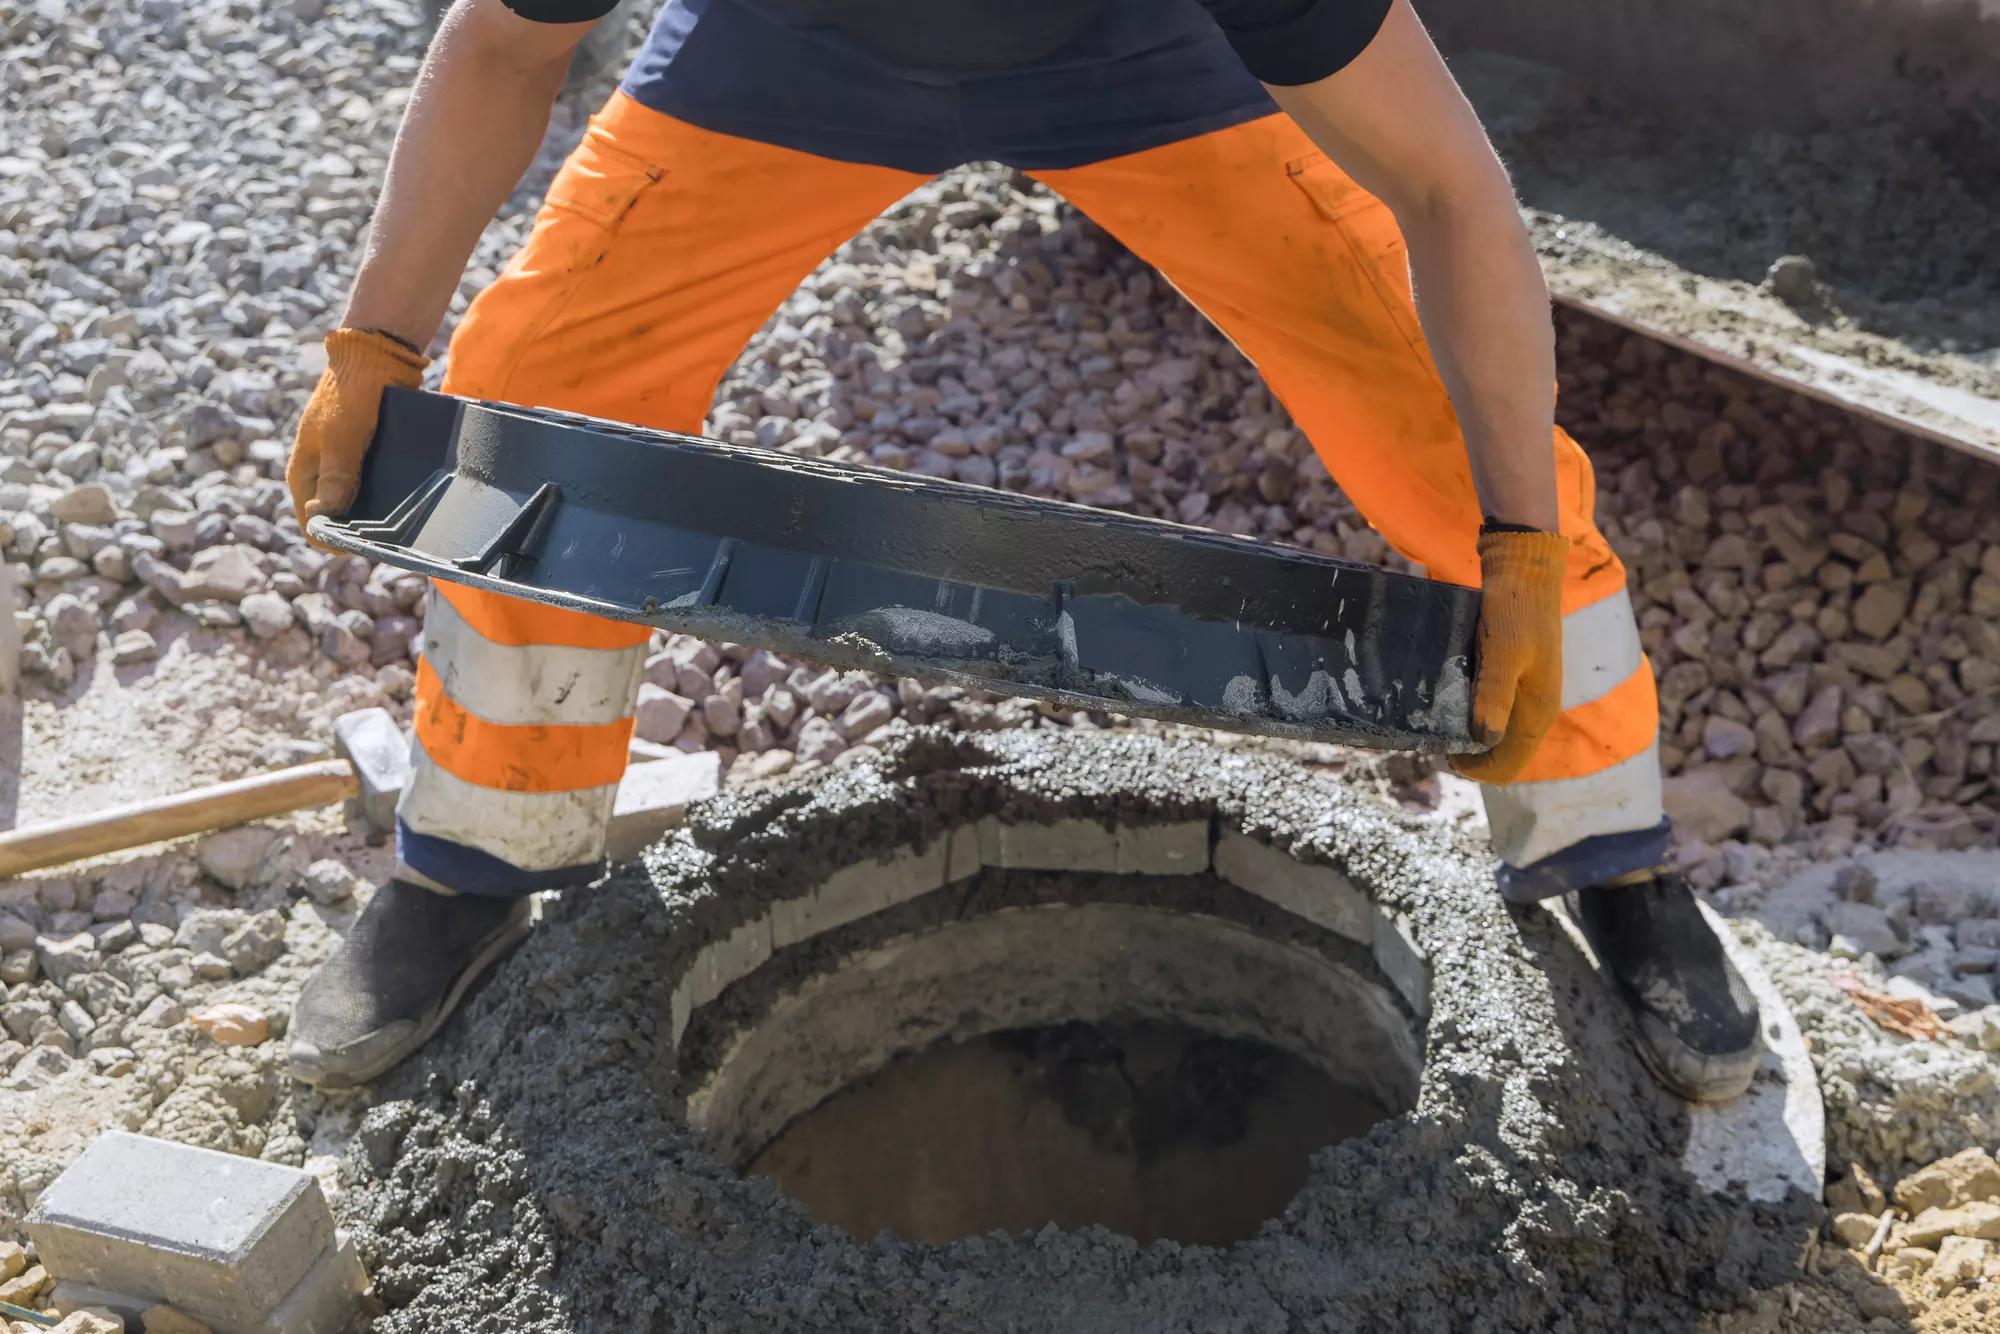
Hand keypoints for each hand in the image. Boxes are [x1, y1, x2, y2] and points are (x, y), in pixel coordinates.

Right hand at [286, 328, 427, 546]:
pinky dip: (386, 495)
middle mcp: (318, 472)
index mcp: (302, 472)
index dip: (334, 541)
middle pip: (335, 518)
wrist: (376, 353)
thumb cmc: (353, 393)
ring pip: (356, 503)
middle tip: (391, 536)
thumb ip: (335, 478)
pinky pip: (373, 485)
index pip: (310, 524)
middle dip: (358, 531)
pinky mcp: (364, 455)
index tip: (365, 545)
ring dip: (374, 514)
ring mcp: (341, 464)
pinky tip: (409, 501)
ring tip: (402, 521)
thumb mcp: (342, 437)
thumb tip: (325, 520)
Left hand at [1451, 528, 1567, 783]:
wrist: (1525, 569)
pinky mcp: (1516, 676)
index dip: (1475, 770)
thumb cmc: (1515, 608)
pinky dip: (1473, 714)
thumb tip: (1483, 740)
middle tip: (1432, 738)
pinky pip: (1494, 709)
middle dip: (1469, 755)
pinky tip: (1448, 700)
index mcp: (1539, 711)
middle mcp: (1536, 708)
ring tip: (1436, 721)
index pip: (1508, 765)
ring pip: (1497, 733)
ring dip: (1469, 735)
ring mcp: (1528, 693)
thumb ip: (1494, 694)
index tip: (1441, 755)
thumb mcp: (1504, 650)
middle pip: (1502, 753)